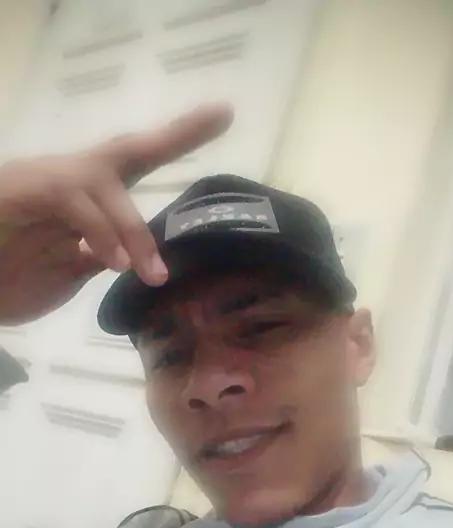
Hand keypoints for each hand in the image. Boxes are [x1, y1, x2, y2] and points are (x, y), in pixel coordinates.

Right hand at [0, 103, 232, 324]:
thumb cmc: (5, 280)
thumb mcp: (63, 275)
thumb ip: (95, 259)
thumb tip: (130, 255)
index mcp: (82, 202)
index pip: (132, 162)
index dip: (175, 136)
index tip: (221, 112)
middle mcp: (64, 183)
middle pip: (122, 151)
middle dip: (171, 133)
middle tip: (217, 117)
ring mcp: (39, 184)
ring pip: (98, 178)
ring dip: (129, 225)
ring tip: (147, 270)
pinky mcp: (18, 192)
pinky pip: (66, 198)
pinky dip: (94, 228)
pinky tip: (111, 259)